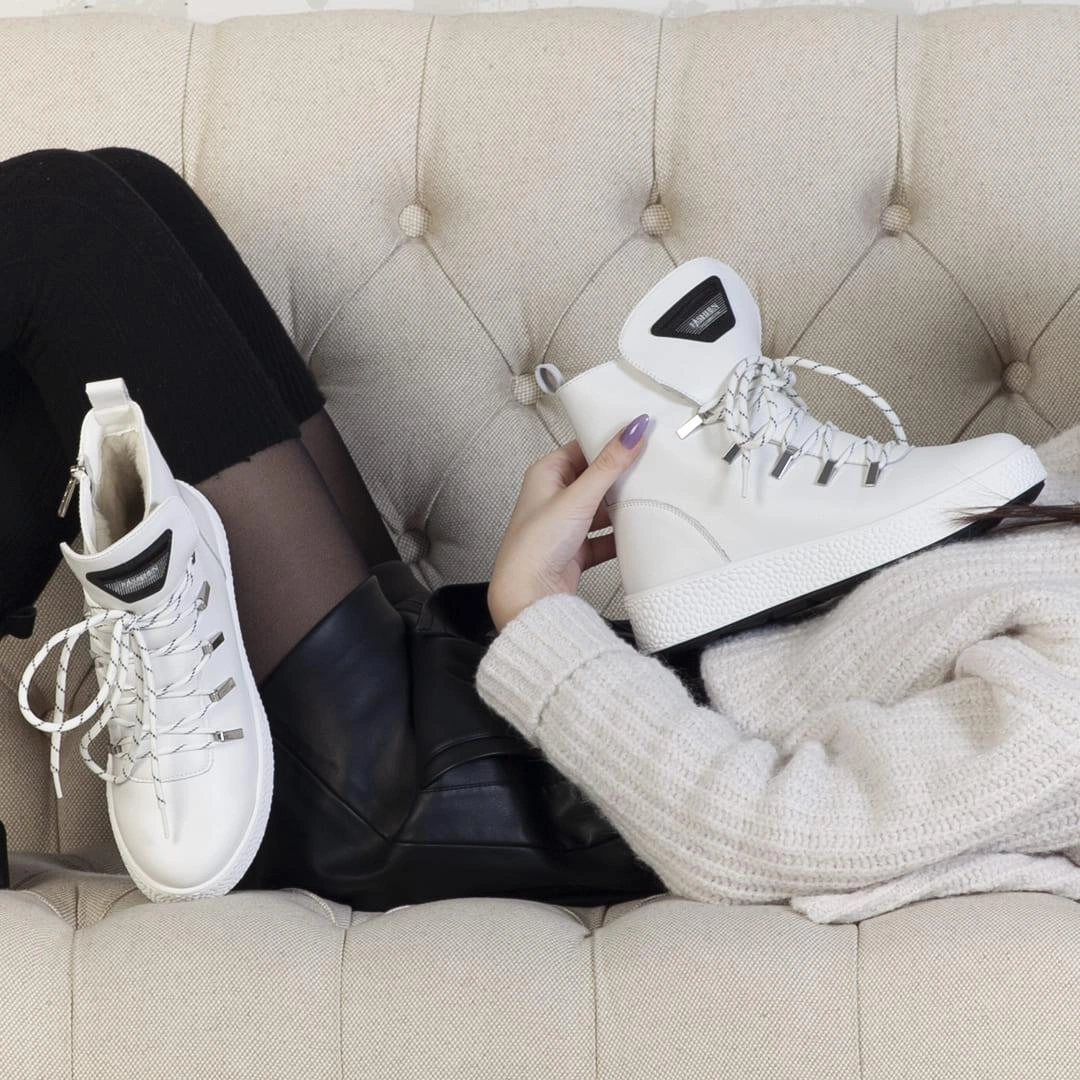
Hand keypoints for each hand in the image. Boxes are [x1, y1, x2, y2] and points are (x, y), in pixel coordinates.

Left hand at [487, 414, 650, 631]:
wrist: (529, 595)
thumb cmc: (536, 544)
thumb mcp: (578, 497)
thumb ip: (609, 465)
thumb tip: (632, 430)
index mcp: (545, 474)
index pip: (582, 448)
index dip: (608, 442)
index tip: (638, 435)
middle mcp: (553, 497)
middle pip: (595, 479)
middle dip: (620, 478)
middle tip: (652, 467)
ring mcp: (565, 525)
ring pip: (601, 509)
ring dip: (621, 509)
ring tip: (650, 499)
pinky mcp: (576, 550)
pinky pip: (604, 538)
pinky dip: (620, 537)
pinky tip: (638, 534)